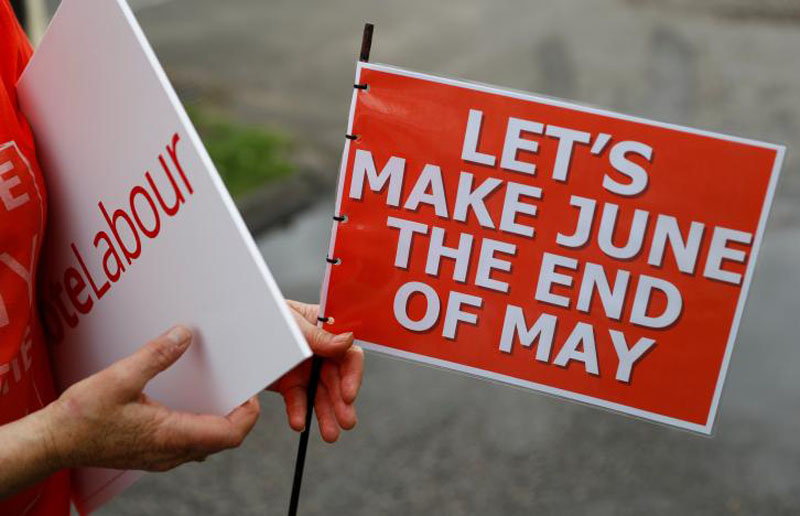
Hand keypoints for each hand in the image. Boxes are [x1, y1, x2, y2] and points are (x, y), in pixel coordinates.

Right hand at [45, 326, 259, 471]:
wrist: (51, 441)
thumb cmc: (80, 417)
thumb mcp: (120, 377)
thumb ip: (156, 355)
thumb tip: (183, 335)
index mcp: (171, 436)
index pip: (229, 435)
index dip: (248, 415)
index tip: (251, 393)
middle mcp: (170, 453)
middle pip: (222, 440)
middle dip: (238, 416)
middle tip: (240, 389)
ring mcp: (160, 457)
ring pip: (205, 444)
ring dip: (219, 422)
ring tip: (221, 393)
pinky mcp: (149, 454)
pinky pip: (187, 444)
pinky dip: (199, 426)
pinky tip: (190, 406)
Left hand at [271, 300, 363, 442]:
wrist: (234, 325)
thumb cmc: (267, 313)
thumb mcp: (292, 322)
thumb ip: (318, 335)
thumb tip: (348, 340)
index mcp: (327, 332)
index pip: (348, 354)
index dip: (352, 375)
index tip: (348, 395)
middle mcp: (320, 352)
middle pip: (337, 379)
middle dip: (342, 402)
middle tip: (346, 423)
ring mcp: (305, 369)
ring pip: (320, 394)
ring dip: (326, 414)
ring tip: (330, 435)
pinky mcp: (289, 383)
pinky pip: (297, 400)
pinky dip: (298, 412)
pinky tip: (298, 423)